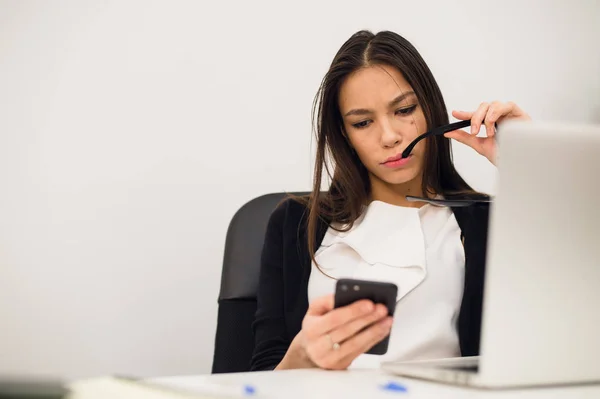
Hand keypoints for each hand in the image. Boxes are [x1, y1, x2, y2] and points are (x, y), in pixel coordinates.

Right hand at [277, 294, 392, 369]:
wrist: (309, 349)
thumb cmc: (315, 326)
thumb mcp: (315, 309)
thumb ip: (328, 301)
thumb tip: (347, 296)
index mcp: (311, 329)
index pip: (335, 319)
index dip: (353, 311)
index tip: (369, 303)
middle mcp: (319, 346)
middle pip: (348, 331)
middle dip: (368, 319)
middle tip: (382, 309)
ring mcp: (330, 359)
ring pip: (356, 344)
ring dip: (375, 331)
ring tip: (387, 319)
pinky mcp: (341, 365)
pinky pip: (360, 351)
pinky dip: (374, 340)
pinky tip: (382, 330)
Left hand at [444, 101, 530, 164]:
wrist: (520, 164)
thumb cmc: (504, 155)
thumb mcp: (481, 146)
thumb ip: (465, 138)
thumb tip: (448, 133)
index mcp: (491, 123)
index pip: (477, 114)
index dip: (465, 113)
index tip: (455, 114)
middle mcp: (500, 117)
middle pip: (484, 107)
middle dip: (476, 118)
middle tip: (474, 132)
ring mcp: (510, 115)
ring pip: (494, 104)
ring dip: (487, 118)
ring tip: (490, 133)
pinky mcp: (521, 114)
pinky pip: (509, 105)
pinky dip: (498, 112)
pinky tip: (494, 123)